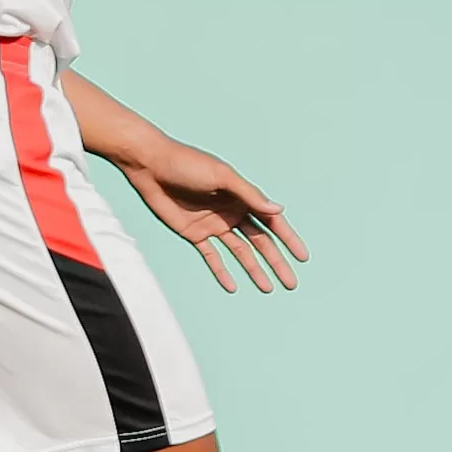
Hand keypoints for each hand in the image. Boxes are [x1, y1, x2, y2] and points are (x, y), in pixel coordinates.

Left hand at [120, 138, 309, 292]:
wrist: (149, 164)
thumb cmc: (186, 163)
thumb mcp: (221, 176)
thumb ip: (249, 194)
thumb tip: (279, 210)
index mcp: (241, 195)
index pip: (271, 221)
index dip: (288, 239)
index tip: (302, 257)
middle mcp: (230, 211)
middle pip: (259, 241)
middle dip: (275, 261)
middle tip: (291, 283)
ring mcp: (212, 223)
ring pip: (239, 251)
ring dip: (253, 269)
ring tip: (267, 288)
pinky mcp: (193, 232)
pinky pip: (211, 256)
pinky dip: (221, 271)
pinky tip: (232, 286)